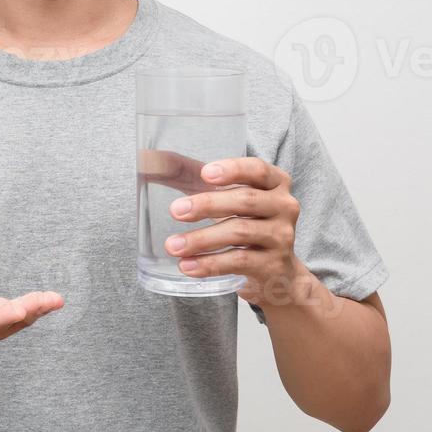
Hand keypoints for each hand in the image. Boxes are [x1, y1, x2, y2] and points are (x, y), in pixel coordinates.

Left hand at [146, 152, 301, 306]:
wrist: (277, 273)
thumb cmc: (244, 222)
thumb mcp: (222, 194)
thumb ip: (188, 174)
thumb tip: (147, 159)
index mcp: (275, 182)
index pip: (257, 169)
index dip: (232, 170)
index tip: (204, 174)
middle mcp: (284, 206)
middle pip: (245, 200)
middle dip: (207, 205)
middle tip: (175, 211)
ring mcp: (281, 237)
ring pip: (240, 232)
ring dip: (202, 239)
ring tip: (173, 246)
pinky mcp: (273, 265)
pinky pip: (239, 261)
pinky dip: (210, 264)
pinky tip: (188, 266)